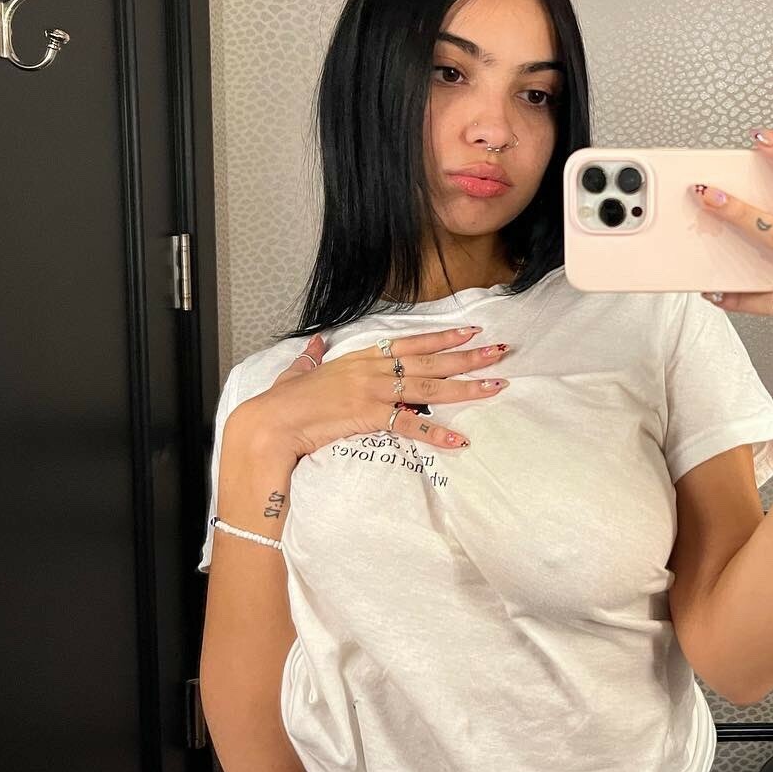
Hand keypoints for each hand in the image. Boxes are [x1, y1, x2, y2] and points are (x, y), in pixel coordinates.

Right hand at [233, 327, 512, 459]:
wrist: (271, 422)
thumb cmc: (284, 400)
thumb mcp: (301, 371)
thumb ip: (312, 358)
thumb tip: (315, 344)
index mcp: (361, 358)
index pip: (411, 343)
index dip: (443, 337)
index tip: (472, 331)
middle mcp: (373, 370)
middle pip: (431, 362)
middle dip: (468, 357)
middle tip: (501, 353)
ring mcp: (374, 392)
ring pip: (430, 389)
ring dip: (466, 387)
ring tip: (496, 385)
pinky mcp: (370, 417)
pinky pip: (411, 426)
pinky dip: (437, 435)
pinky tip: (460, 440)